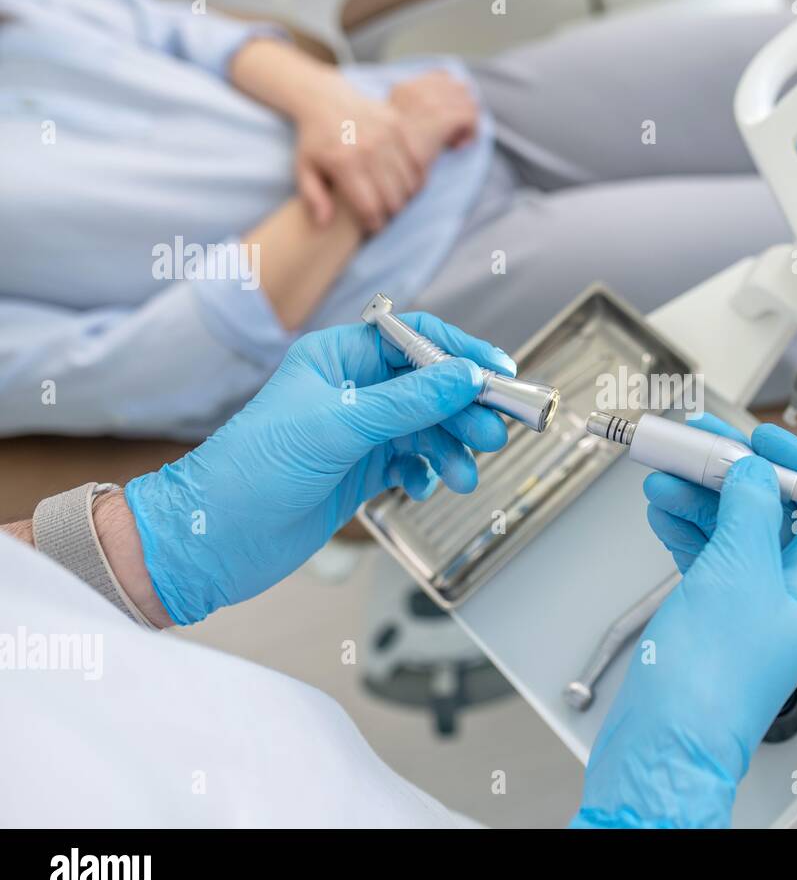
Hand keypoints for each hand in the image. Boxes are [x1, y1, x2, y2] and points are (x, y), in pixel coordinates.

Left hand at [124, 314, 517, 625]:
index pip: (415, 340)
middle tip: (492, 434)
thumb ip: (409, 402)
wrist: (212, 540)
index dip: (461, 353)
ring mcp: (358, 432)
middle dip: (464, 409)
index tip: (500, 373)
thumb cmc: (253, 470)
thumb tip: (468, 377)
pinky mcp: (360, 470)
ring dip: (451, 448)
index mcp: (339, 359)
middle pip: (430, 386)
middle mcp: (352, 390)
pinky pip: (412, 462)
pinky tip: (421, 487)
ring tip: (464, 475)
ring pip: (427, 428)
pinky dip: (426, 473)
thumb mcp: (338, 427)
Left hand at [292, 77, 427, 231]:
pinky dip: (416, 177)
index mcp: (344, 163)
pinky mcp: (398, 125)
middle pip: (393, 199)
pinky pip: (417, 162)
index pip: (370, 208)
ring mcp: (386, 135)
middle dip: (391, 213)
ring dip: (405, 197)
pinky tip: (406, 183)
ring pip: (408, 183)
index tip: (373, 226)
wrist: (324, 98)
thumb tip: (324, 224)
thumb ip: (313, 198)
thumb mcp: (304, 169)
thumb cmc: (314, 140)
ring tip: (395, 200)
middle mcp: (368, 149)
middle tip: (386, 214)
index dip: (375, 224)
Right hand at [388, 71, 478, 162]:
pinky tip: (457, 147)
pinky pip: (469, 117)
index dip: (453, 97)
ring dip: (467, 123)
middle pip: (459, 88)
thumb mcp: (398, 127)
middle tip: (454, 133)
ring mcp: (429, 102)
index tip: (448, 120)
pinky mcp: (440, 118)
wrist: (385, 168)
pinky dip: (470, 133)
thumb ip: (415, 113)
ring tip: (455, 141)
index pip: (442, 77)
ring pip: (468, 102)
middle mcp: (417, 90)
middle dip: (463, 109)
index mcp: (405, 88)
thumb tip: (446, 105)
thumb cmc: (393, 155)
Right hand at [573, 417, 796, 827]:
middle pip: (770, 512)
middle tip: (699, 443)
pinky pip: (702, 554)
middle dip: (733, 474)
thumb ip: (750, 510)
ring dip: (698, 497)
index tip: (761, 438)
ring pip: (729, 530)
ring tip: (666, 474)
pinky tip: (662, 509)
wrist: (662, 741)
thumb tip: (754, 470)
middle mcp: (786, 595)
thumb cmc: (712, 682)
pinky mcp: (708, 613)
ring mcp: (745, 604)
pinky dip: (682, 527)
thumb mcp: (740, 573)